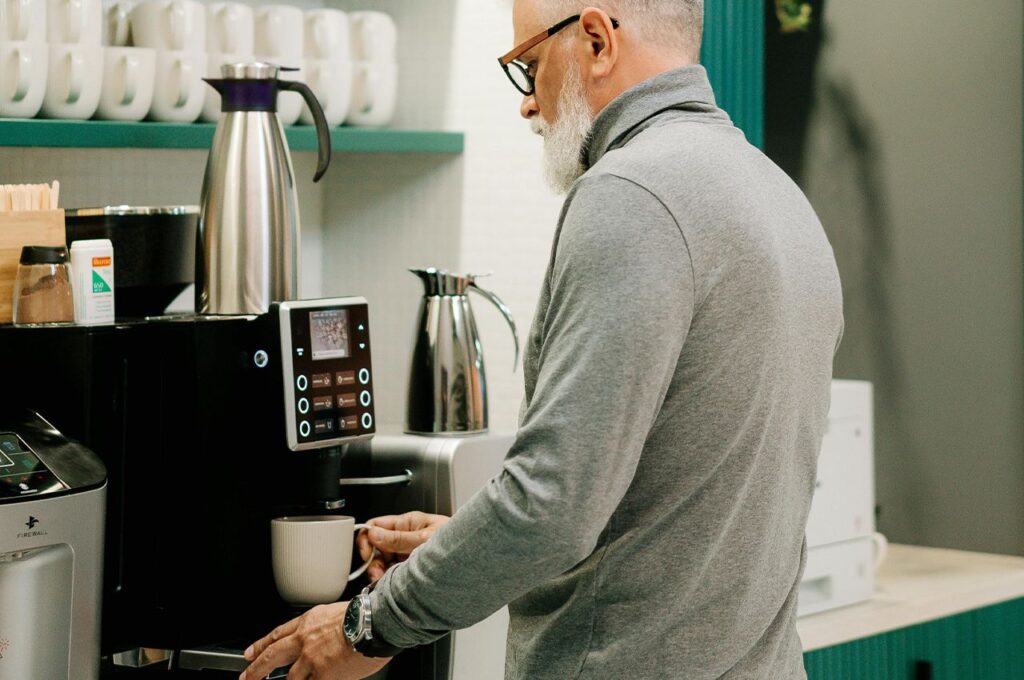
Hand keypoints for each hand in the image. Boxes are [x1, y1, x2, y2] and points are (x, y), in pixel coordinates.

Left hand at [240, 603, 389, 679]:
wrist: (375, 623)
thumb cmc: (365, 614)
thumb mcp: (336, 612)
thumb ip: (323, 627)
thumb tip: (321, 637)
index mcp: (308, 621)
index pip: (277, 635)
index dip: (261, 645)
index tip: (250, 653)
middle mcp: (304, 640)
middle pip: (272, 656)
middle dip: (255, 669)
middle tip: (246, 677)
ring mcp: (311, 660)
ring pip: (289, 678)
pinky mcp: (323, 676)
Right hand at [357, 511, 449, 581]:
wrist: (477, 560)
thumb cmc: (458, 543)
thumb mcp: (425, 540)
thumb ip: (399, 538)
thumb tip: (374, 533)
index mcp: (409, 523)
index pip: (377, 524)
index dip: (367, 538)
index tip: (367, 554)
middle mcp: (406, 537)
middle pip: (377, 546)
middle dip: (373, 560)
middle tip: (377, 573)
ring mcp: (408, 553)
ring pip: (383, 562)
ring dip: (379, 572)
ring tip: (385, 580)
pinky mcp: (412, 569)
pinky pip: (393, 573)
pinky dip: (388, 579)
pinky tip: (392, 584)